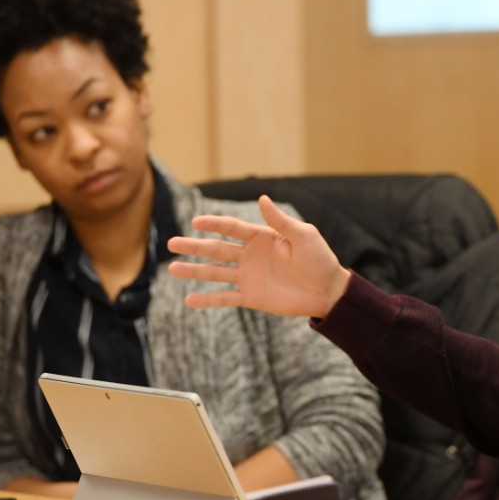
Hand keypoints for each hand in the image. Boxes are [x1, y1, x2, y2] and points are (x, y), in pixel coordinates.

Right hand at [166, 195, 350, 318]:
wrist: (327, 290)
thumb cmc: (319, 259)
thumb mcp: (304, 236)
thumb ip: (281, 221)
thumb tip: (262, 198)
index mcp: (261, 237)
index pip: (232, 228)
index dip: (214, 224)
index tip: (195, 222)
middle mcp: (250, 255)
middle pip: (216, 249)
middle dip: (194, 246)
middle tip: (171, 243)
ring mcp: (249, 276)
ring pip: (215, 272)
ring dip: (194, 271)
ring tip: (172, 269)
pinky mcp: (252, 297)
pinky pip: (225, 298)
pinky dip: (208, 300)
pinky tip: (189, 301)